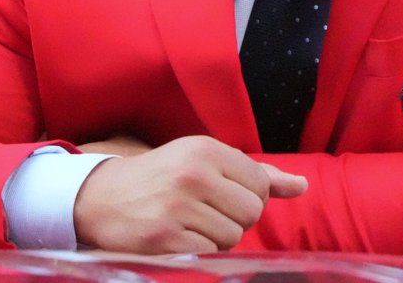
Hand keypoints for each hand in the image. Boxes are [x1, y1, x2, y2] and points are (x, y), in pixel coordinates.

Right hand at [72, 134, 306, 253]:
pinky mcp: (164, 238)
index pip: (260, 184)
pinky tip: (178, 236)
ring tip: (189, 223)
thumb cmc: (162, 177)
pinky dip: (198, 250)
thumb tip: (302, 185)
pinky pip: (208, 253)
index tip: (222, 194)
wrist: (100, 197)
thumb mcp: (205, 162)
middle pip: (251, 213)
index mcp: (206, 149)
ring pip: (232, 237)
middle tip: (206, 212)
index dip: (247, 196)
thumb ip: (256, 174)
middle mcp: (193, 174)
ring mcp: (178, 207)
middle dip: (235, 219)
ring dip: (216, 237)